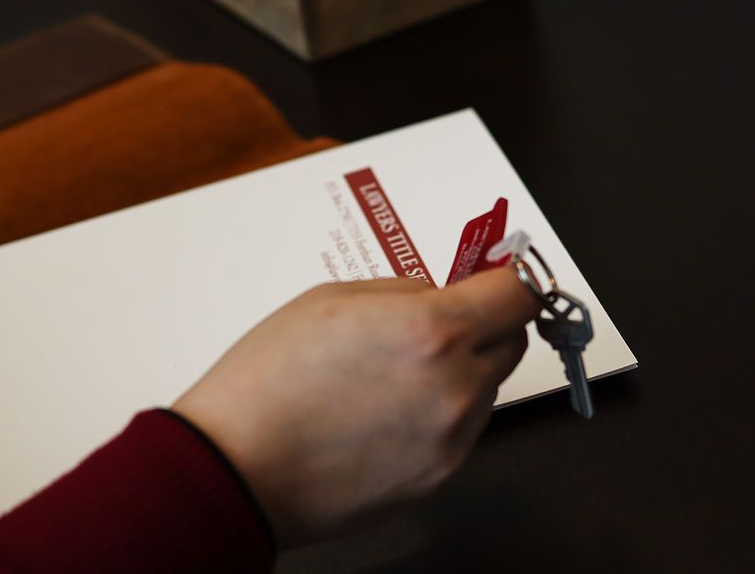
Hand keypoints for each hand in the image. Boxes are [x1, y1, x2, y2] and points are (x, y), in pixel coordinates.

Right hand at [172, 267, 540, 546]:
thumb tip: (447, 292)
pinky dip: (438, 414)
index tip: (499, 278)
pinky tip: (384, 413)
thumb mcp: (333, 300)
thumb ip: (405, 292)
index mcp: (430, 330)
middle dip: (482, 325)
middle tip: (435, 324)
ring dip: (459, 372)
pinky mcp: (438, 477)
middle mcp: (455, 387)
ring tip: (389, 376)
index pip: (518, 295)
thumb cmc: (268, 381)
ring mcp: (451, 439)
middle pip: (510, 342)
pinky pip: (461, 431)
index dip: (509, 281)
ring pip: (485, 388)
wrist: (237, 466)